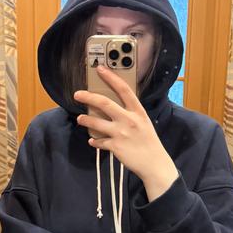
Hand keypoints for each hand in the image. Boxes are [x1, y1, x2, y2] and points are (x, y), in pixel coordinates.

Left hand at [73, 65, 178, 197]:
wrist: (154, 163)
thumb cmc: (149, 142)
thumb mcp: (144, 122)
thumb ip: (130, 113)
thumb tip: (113, 107)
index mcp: (137, 111)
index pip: (123, 89)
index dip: (111, 78)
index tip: (100, 69)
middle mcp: (128, 120)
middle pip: (104, 103)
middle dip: (88, 97)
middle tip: (77, 94)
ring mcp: (121, 133)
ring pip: (96, 122)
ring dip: (85, 120)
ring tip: (80, 119)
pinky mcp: (115, 146)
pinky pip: (99, 142)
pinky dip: (94, 141)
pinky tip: (92, 141)